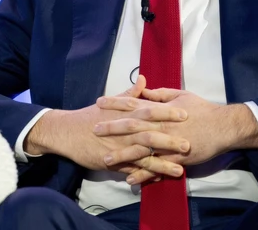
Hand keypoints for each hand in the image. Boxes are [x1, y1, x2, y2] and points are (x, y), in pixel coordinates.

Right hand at [24, 76, 190, 179]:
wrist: (68, 132)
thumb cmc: (91, 115)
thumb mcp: (111, 102)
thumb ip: (130, 92)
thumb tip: (143, 78)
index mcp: (126, 113)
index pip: (150, 110)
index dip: (168, 112)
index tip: (185, 113)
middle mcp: (124, 130)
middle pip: (151, 134)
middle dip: (170, 140)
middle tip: (189, 143)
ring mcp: (119, 147)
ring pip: (144, 155)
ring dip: (162, 163)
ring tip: (180, 169)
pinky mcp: (113, 162)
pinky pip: (132, 170)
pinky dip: (146, 175)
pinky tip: (159, 179)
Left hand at [94, 83, 257, 183]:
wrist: (222, 126)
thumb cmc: (202, 109)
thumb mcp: (181, 95)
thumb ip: (160, 94)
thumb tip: (144, 89)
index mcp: (161, 109)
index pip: (134, 103)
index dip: (116, 102)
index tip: (100, 101)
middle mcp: (161, 125)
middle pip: (132, 126)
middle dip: (112, 127)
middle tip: (95, 129)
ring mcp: (168, 142)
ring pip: (141, 149)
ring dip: (123, 155)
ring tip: (106, 159)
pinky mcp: (176, 157)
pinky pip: (157, 167)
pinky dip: (144, 174)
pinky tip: (130, 179)